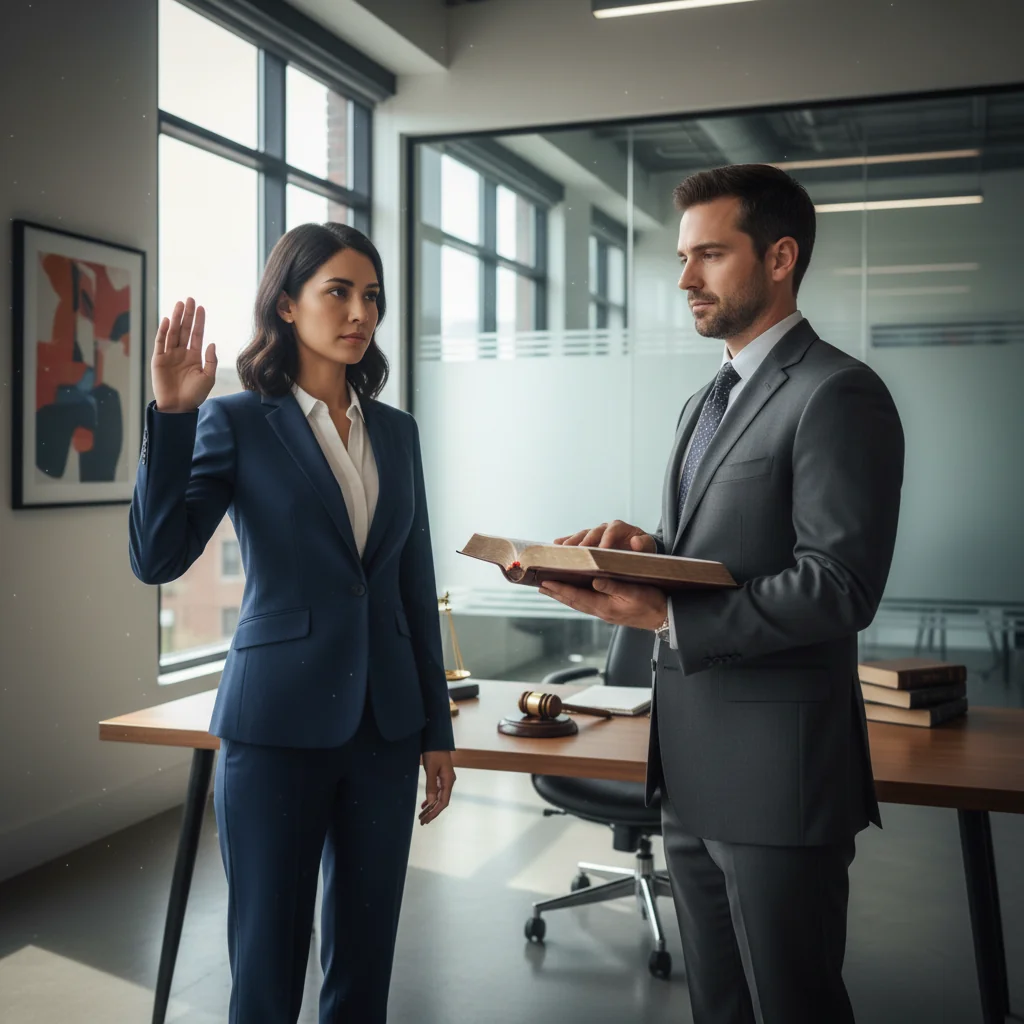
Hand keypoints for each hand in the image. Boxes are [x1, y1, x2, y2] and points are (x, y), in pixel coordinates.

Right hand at [152, 297, 216, 412]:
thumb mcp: (208, 377)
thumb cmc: (195, 395)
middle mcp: (182, 353)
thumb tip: (211, 343)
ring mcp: (169, 355)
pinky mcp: (158, 360)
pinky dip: (163, 331)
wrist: (179, 407)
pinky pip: (161, 343)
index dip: (199, 321)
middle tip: (189, 299)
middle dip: (187, 315)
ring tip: (179, 304)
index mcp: (194, 356)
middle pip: (184, 329)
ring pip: (173, 332)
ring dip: (176, 318)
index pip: (197, 334)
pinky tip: (168, 320)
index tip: (201, 307)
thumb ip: (211, 360)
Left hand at [419, 750, 455, 824]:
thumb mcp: (431, 769)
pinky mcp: (442, 776)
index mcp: (448, 780)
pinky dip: (432, 798)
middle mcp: (449, 781)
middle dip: (432, 812)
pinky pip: (438, 791)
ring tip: (422, 814)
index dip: (435, 812)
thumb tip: (431, 803)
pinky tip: (425, 803)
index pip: (443, 802)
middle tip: (422, 821)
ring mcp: (446, 779)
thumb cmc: (434, 752)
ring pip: (440, 797)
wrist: (436, 739)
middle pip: (442, 802)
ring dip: (432, 806)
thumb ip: (431, 786)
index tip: (426, 820)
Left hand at [540, 577, 667, 631]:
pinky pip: (587, 603)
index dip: (560, 589)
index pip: (577, 596)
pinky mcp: (610, 611)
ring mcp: (605, 612)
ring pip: (578, 603)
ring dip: (563, 596)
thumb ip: (614, 587)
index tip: (545, 582)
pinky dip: (576, 597)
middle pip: (573, 601)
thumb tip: (594, 581)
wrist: (665, 618)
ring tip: (550, 589)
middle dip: (556, 593)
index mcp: (605, 607)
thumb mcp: (635, 592)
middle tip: (540, 585)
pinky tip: (573, 593)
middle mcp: (602, 611)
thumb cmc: (653, 603)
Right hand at [555, 519, 656, 553]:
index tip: (601, 549)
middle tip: (578, 552)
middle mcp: (605, 528)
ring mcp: (595, 534)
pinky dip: (566, 542)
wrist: (637, 551)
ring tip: (561, 549)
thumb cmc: (643, 550)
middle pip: (593, 532)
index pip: (612, 530)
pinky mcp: (588, 541)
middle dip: (585, 541)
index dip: (606, 538)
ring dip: (572, 542)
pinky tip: (556, 545)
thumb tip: (636, 541)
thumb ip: (644, 544)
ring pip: (582, 535)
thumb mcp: (648, 548)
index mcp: (620, 528)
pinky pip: (575, 540)